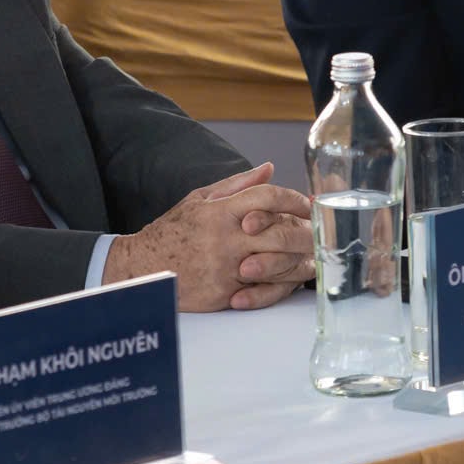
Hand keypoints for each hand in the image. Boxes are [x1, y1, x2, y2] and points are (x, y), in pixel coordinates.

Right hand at [105, 162, 312, 311]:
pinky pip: (264, 292)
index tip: (309, 204)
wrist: (142, 269)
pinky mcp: (225, 294)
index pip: (267, 197)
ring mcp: (226, 269)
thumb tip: (268, 168)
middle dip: (307, 232)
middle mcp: (225, 239)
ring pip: (277, 265)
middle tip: (322, 232)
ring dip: (300, 260)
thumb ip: (237, 184)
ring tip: (312, 256)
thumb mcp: (199, 199)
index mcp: (220, 211)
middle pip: (280, 233)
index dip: (294, 199)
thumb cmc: (172, 232)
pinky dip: (282, 285)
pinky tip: (291, 278)